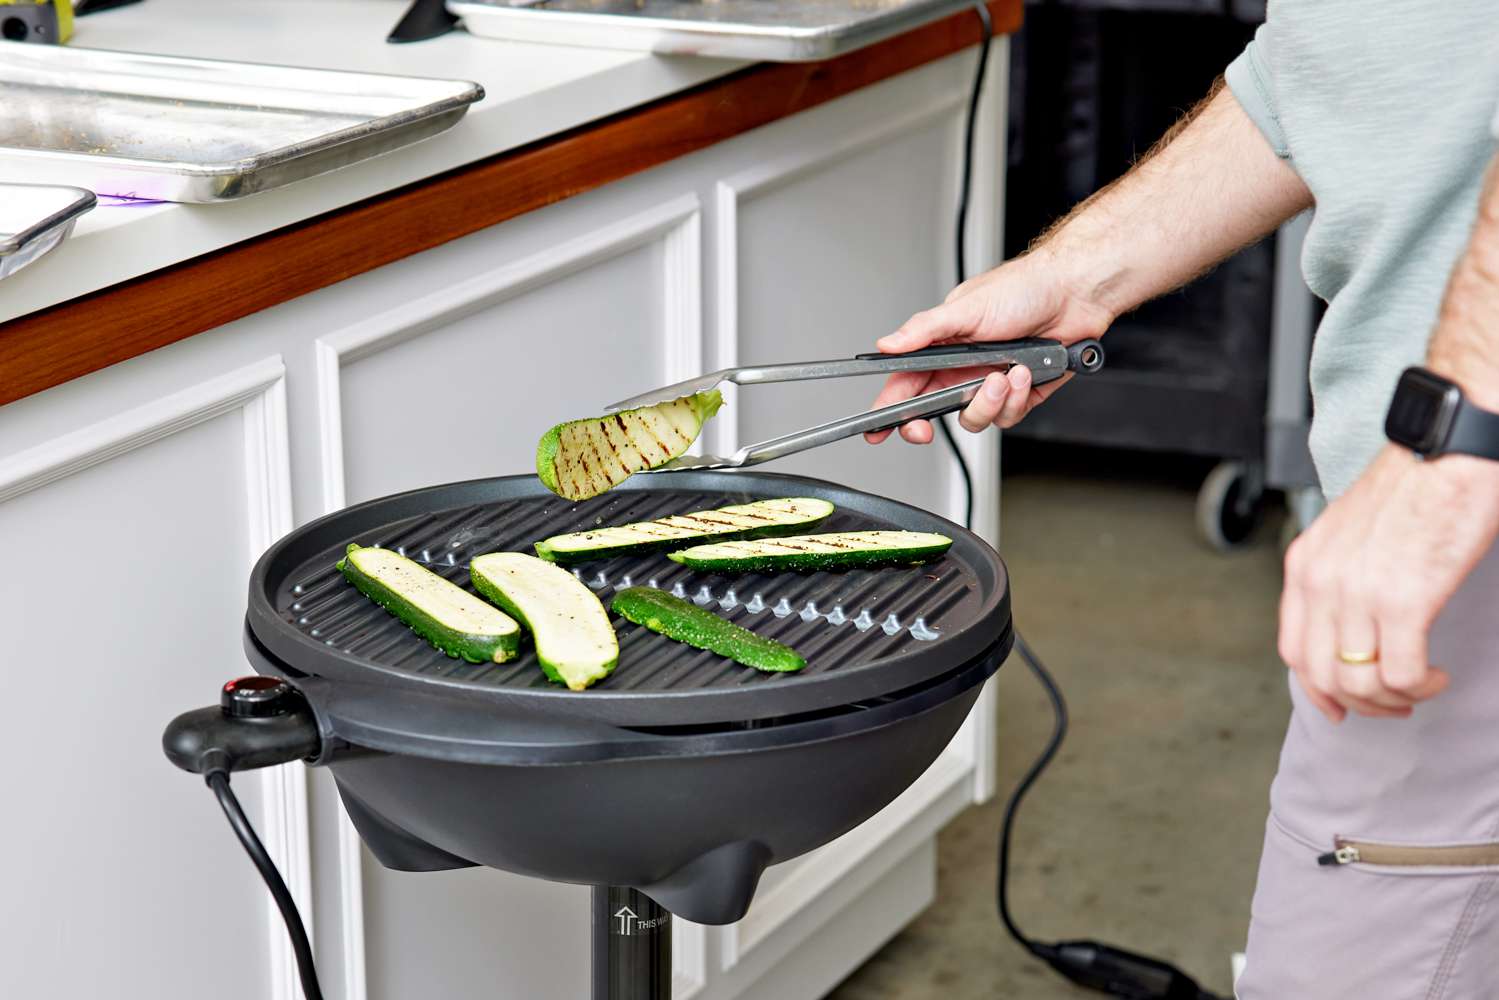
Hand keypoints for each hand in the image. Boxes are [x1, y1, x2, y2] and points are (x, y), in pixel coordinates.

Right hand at [864, 249, 1113, 443]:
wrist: (1074, 294)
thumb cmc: (1024, 289)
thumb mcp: (966, 308)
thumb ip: (923, 331)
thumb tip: (887, 344)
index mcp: (943, 347)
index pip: (905, 383)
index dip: (888, 409)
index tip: (876, 430)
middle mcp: (963, 368)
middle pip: (933, 410)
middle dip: (926, 423)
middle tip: (923, 427)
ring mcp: (990, 382)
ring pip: (972, 418)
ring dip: (987, 402)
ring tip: (1003, 374)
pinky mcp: (1018, 394)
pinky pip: (1007, 416)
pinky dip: (1016, 397)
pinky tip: (1024, 373)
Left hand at [1279, 445, 1498, 720]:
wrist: (1449, 449)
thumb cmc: (1413, 487)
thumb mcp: (1349, 533)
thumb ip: (1338, 577)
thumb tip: (1350, 630)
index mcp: (1304, 565)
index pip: (1293, 650)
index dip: (1317, 689)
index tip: (1342, 708)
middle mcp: (1320, 581)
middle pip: (1321, 675)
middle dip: (1360, 703)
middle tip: (1396, 702)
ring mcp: (1358, 592)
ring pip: (1359, 683)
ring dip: (1394, 698)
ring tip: (1422, 685)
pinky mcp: (1404, 601)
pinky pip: (1401, 674)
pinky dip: (1421, 686)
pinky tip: (1439, 674)